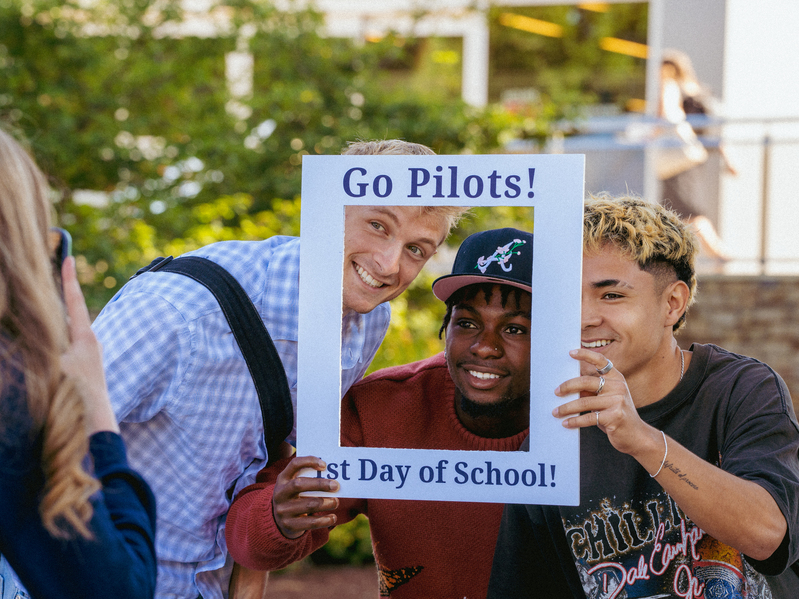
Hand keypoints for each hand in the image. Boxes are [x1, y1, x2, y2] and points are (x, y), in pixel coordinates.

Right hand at [59, 256, 118, 434]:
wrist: (95, 417)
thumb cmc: (75, 392)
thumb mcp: (57, 363)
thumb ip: (46, 344)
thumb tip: (35, 329)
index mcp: (84, 336)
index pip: (74, 301)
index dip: (69, 279)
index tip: (69, 258)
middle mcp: (90, 340)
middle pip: (72, 310)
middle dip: (63, 292)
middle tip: (59, 268)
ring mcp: (89, 352)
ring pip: (70, 327)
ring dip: (60, 315)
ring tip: (51, 297)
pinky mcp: (86, 364)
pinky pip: (70, 342)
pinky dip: (60, 333)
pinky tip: (52, 334)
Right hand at [272, 456, 339, 538]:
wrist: (279, 521)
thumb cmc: (294, 497)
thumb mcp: (294, 485)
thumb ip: (308, 478)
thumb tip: (333, 478)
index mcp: (283, 479)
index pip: (294, 464)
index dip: (309, 461)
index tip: (325, 465)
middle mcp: (280, 493)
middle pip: (299, 484)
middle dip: (319, 484)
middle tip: (336, 485)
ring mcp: (283, 510)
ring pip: (308, 505)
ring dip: (326, 503)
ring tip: (336, 502)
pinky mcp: (289, 525)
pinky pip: (311, 522)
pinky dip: (325, 520)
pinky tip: (333, 517)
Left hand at [552, 348, 656, 456]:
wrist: (637, 436)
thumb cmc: (616, 415)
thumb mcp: (606, 399)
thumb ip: (592, 391)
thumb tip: (566, 388)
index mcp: (616, 378)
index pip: (601, 361)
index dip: (585, 355)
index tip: (570, 352)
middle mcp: (618, 386)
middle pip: (586, 381)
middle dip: (567, 386)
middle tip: (555, 392)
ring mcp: (618, 401)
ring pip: (584, 402)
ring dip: (566, 408)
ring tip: (555, 412)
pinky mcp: (615, 416)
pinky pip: (589, 417)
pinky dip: (575, 421)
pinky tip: (566, 423)